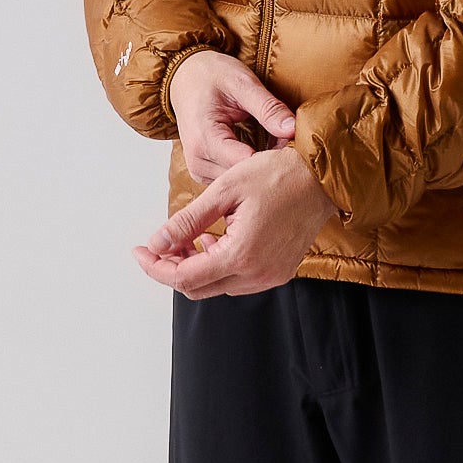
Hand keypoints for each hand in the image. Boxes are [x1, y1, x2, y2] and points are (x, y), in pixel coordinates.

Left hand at [134, 146, 333, 299]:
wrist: (322, 178)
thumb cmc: (276, 175)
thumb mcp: (224, 190)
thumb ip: (188, 221)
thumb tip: (157, 242)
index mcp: (241, 254)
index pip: (184, 278)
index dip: (155, 267)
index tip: (140, 250)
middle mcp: (257, 274)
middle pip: (198, 288)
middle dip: (172, 268)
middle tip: (158, 244)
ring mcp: (270, 277)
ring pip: (217, 286)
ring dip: (196, 267)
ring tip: (190, 237)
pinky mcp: (279, 273)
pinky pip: (238, 281)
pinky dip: (219, 266)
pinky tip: (215, 241)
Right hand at [168, 49, 298, 182]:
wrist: (185, 77)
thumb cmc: (211, 76)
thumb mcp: (243, 84)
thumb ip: (268, 108)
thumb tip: (294, 129)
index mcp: (205, 139)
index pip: (247, 163)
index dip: (275, 156)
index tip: (294, 145)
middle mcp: (198, 161)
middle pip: (244, 176)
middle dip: (270, 162)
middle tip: (291, 143)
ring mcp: (199, 170)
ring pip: (240, 181)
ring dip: (261, 167)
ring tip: (277, 143)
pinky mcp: (204, 173)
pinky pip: (233, 178)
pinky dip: (251, 168)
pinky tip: (264, 150)